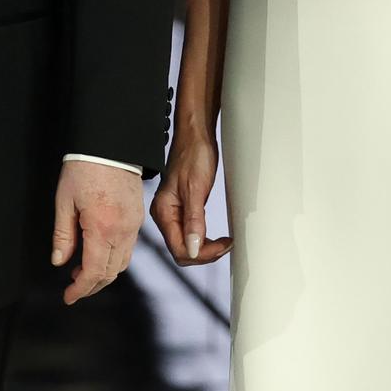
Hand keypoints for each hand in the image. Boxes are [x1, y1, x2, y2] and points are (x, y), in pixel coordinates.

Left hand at [53, 161, 142, 304]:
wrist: (111, 145)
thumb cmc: (85, 167)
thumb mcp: (64, 201)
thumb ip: (63, 235)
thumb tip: (59, 261)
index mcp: (101, 228)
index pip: (93, 272)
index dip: (80, 289)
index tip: (68, 297)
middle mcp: (122, 231)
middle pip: (109, 273)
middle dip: (91, 286)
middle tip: (73, 289)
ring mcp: (133, 226)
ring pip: (121, 263)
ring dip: (103, 274)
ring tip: (82, 272)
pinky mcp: (138, 218)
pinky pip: (128, 249)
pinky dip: (113, 259)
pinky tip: (98, 254)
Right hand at [150, 131, 230, 265]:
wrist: (195, 136)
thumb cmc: (194, 156)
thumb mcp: (196, 189)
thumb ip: (193, 221)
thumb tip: (193, 249)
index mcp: (164, 212)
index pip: (179, 249)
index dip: (203, 253)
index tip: (223, 245)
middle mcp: (164, 215)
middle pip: (182, 251)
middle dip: (205, 253)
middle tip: (226, 244)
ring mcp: (172, 213)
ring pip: (186, 245)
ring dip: (206, 248)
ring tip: (224, 242)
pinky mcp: (181, 210)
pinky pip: (190, 234)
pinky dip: (204, 239)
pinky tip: (215, 237)